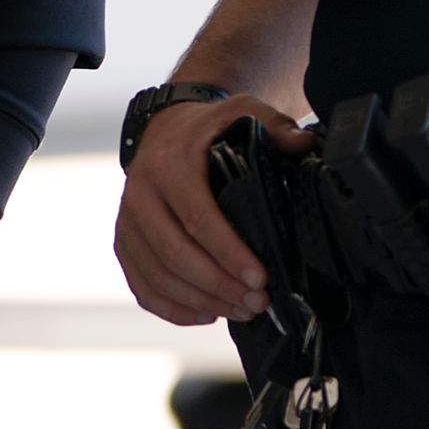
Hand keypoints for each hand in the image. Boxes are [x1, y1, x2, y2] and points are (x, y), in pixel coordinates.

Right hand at [113, 92, 301, 326]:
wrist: (164, 129)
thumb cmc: (207, 130)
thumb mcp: (241, 114)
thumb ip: (274, 127)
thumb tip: (304, 144)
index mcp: (167, 165)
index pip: (197, 217)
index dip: (228, 253)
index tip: (259, 278)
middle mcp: (138, 195)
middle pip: (175, 254)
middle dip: (219, 286)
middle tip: (257, 302)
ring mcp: (126, 223)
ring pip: (158, 276)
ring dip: (202, 302)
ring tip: (241, 310)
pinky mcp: (124, 244)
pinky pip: (142, 287)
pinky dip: (174, 310)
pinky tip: (207, 314)